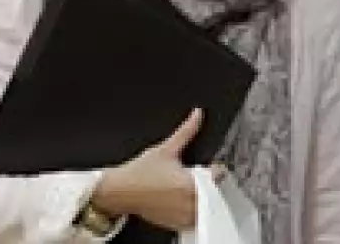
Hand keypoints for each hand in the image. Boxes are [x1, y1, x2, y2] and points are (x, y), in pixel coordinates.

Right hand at [91, 109, 209, 231]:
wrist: (122, 191)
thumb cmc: (140, 172)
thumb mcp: (166, 148)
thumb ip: (186, 131)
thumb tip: (197, 114)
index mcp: (192, 185)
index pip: (218, 177)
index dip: (215, 169)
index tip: (208, 167)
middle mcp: (191, 204)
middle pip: (214, 194)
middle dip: (206, 185)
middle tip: (189, 178)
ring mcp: (185, 217)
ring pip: (205, 208)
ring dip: (200, 199)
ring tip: (180, 189)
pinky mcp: (178, 225)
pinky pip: (194, 219)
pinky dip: (189, 210)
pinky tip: (175, 199)